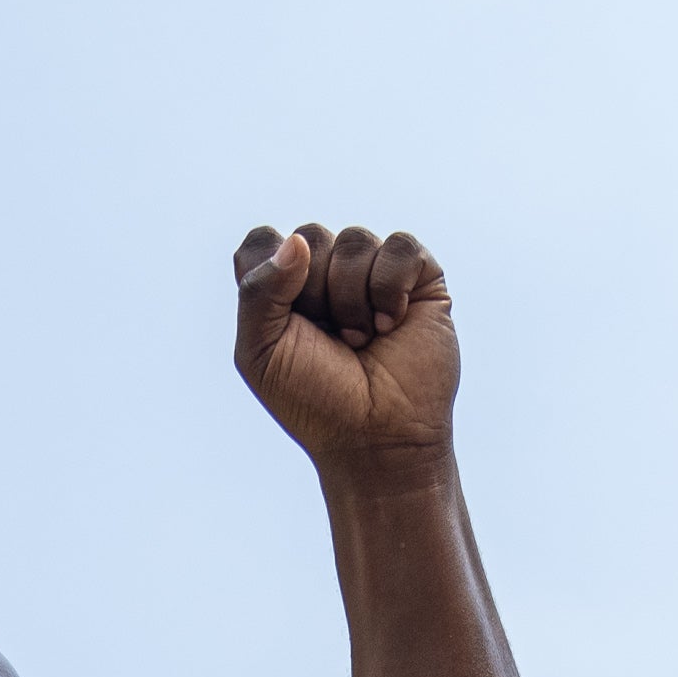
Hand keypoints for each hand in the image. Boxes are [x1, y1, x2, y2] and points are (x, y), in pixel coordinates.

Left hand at [232, 224, 460, 479]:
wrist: (376, 439)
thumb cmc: (315, 401)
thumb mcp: (260, 352)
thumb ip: (258, 292)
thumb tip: (298, 242)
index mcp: (282, 288)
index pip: (264, 242)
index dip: (270, 273)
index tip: (284, 322)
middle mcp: (327, 272)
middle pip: (308, 237)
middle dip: (314, 295)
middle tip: (330, 339)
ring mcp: (374, 272)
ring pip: (354, 239)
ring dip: (352, 300)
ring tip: (361, 340)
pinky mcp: (420, 278)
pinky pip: (401, 247)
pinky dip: (390, 288)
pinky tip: (391, 325)